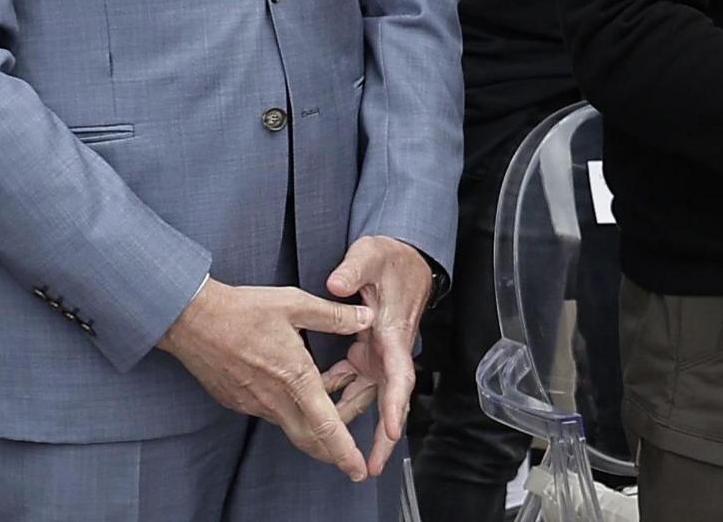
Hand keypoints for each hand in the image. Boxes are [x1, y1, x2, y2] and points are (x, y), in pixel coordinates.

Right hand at [156, 279, 376, 480]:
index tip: (358, 470)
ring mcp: (253, 403)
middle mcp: (273, 399)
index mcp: (294, 377)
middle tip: (352, 449)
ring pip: (292, 424)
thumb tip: (367, 317)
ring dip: (317, 417)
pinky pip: (272, 413)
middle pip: (309, 439)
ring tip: (337, 383)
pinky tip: (300, 380)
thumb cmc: (241, 310)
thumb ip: (334, 315)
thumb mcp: (295, 304)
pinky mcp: (237, 401)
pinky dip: (293, 406)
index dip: (345, 451)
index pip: (325, 426)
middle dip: (334, 450)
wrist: (190, 319)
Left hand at [326, 236, 435, 477]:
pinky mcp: (367, 352)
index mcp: (393, 330)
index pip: (399, 373)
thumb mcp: (370, 255)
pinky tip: (319, 409)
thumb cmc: (389, 259)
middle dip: (383, 435)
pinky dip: (338, 398)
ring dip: (358, 424)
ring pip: (371, 397)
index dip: (396, 404)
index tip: (393, 430)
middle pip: (391, 399)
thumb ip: (353, 270)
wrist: (403, 259)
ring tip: (344, 454)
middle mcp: (389, 349)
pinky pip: (352, 382)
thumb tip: (335, 284)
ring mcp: (379, 353)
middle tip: (370, 465)